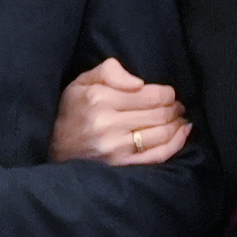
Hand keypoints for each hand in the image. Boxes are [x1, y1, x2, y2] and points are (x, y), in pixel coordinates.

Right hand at [54, 56, 189, 166]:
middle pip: (160, 114)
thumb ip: (111, 71)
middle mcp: (108, 124)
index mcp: (100, 100)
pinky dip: (176, 143)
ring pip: (162, 134)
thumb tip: (140, 84)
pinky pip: (158, 155)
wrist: (53, 146)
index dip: (167, 93)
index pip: (150, 95)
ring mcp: (116, 148)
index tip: (169, 94)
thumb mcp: (83, 81)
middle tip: (176, 105)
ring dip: (177, 124)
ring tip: (178, 118)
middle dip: (174, 107)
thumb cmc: (72, 110)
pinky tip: (182, 133)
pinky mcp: (121, 165)